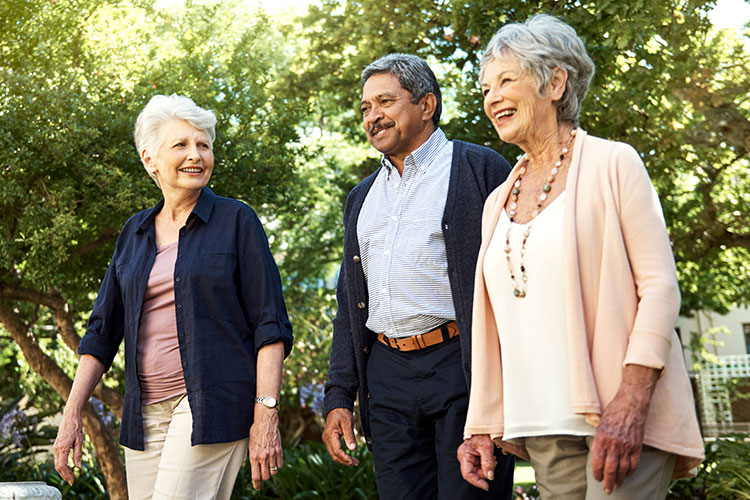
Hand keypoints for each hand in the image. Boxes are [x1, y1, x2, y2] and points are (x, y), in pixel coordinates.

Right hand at [53, 410, 83, 484]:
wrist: (70, 417)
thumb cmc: (76, 427)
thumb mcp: (80, 441)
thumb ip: (78, 454)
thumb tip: (78, 467)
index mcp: (63, 448)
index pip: (62, 466)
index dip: (67, 474)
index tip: (72, 480)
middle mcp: (57, 448)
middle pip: (58, 467)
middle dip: (65, 475)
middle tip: (72, 481)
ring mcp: (55, 447)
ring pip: (57, 463)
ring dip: (63, 471)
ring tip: (71, 475)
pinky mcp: (56, 446)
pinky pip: (57, 459)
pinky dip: (62, 465)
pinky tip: (68, 467)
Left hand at [248, 406, 282, 489]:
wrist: (266, 421)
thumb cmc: (256, 432)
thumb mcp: (251, 445)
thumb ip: (253, 456)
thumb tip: (255, 466)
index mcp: (254, 456)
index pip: (255, 476)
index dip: (256, 484)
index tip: (257, 487)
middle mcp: (263, 457)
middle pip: (265, 476)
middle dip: (264, 477)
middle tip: (263, 475)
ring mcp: (272, 454)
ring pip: (273, 471)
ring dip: (271, 471)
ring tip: (269, 467)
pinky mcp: (279, 450)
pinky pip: (280, 464)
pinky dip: (278, 465)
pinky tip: (275, 462)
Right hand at [322, 408, 358, 465]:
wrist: (337, 407)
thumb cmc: (342, 414)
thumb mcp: (348, 423)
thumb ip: (349, 436)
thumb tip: (353, 449)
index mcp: (330, 435)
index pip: (336, 451)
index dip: (345, 458)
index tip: (353, 461)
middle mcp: (326, 439)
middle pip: (334, 455)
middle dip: (345, 461)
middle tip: (356, 463)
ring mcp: (327, 440)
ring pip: (333, 454)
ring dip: (343, 459)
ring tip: (354, 461)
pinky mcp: (330, 440)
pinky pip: (334, 451)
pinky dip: (341, 455)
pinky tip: (348, 456)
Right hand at [458, 435, 496, 490]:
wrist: (484, 427)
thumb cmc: (483, 434)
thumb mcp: (487, 448)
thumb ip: (488, 463)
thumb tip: (490, 477)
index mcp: (464, 454)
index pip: (467, 474)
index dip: (476, 482)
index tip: (486, 486)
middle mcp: (464, 457)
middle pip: (473, 473)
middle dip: (485, 472)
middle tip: (494, 464)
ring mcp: (468, 458)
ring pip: (478, 470)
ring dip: (487, 468)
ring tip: (493, 458)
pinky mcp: (472, 457)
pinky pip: (479, 466)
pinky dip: (486, 465)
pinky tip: (490, 458)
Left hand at [590, 365, 657, 493]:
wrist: (631, 403)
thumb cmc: (613, 411)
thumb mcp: (600, 424)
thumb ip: (599, 439)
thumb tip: (597, 454)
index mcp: (602, 438)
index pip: (598, 461)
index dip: (597, 472)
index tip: (597, 478)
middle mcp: (614, 443)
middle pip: (610, 468)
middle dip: (608, 481)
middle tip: (607, 489)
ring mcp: (626, 445)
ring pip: (622, 468)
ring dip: (619, 479)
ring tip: (616, 485)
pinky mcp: (637, 445)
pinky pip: (634, 463)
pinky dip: (630, 471)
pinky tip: (627, 475)